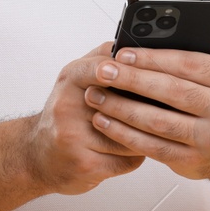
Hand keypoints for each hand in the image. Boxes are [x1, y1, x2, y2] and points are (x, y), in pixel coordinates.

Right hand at [28, 41, 147, 194]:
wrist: (37, 157)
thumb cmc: (67, 114)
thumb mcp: (78, 79)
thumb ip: (104, 59)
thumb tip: (139, 45)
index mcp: (70, 80)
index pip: (101, 68)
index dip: (129, 71)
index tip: (148, 71)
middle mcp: (67, 107)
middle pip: (123, 105)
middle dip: (151, 106)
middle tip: (172, 104)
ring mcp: (74, 138)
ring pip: (130, 135)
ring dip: (150, 134)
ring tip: (158, 128)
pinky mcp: (85, 165)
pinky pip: (128, 159)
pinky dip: (138, 154)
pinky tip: (139, 148)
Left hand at [82, 27, 209, 180]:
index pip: (190, 63)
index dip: (153, 58)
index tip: (122, 53)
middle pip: (172, 91)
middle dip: (132, 80)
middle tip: (103, 71)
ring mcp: (208, 139)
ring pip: (158, 121)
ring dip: (122, 108)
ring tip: (96, 95)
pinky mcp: (190, 160)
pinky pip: (152, 146)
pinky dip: (124, 134)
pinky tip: (104, 122)